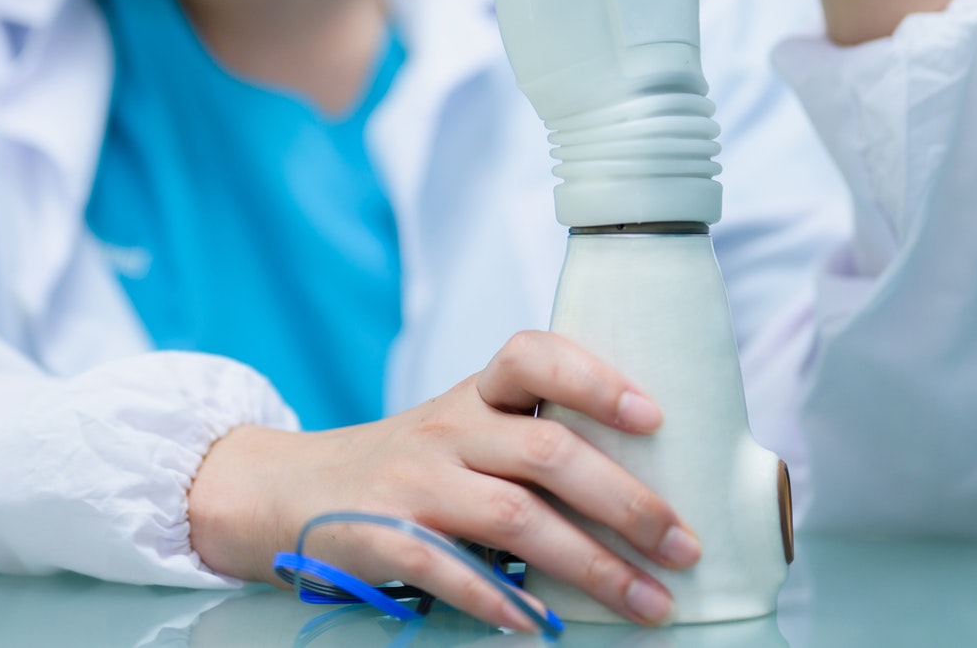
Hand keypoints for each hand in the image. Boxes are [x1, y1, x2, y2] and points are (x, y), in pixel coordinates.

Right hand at [186, 331, 701, 629]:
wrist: (292, 490)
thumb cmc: (411, 466)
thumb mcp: (466, 430)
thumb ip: (533, 440)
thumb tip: (650, 484)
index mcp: (477, 394)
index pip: (534, 356)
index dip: (596, 379)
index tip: (655, 416)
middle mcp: (449, 429)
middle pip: (548, 452)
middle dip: (627, 503)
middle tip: (684, 545)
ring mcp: (415, 483)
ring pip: (515, 517)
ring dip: (592, 567)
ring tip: (649, 603)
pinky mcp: (383, 537)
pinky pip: (448, 569)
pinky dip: (498, 599)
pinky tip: (540, 626)